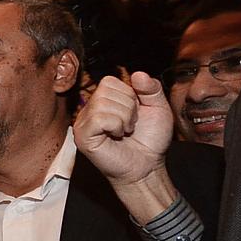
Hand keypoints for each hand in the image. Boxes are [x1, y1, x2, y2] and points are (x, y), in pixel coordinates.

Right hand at [74, 72, 173, 186]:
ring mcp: (83, 124)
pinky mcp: (82, 137)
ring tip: (125, 132)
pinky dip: (115, 126)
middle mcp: (90, 110)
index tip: (134, 114)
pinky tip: (117, 137)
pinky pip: (99, 118)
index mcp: (103, 101)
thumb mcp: (159, 108)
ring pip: (102, 103)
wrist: (148, 166)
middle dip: (127, 108)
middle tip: (130, 125)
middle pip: (105, 90)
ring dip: (123, 119)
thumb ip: (152, 88)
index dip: (129, 96)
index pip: (109, 81)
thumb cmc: (150, 140)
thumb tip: (138, 74)